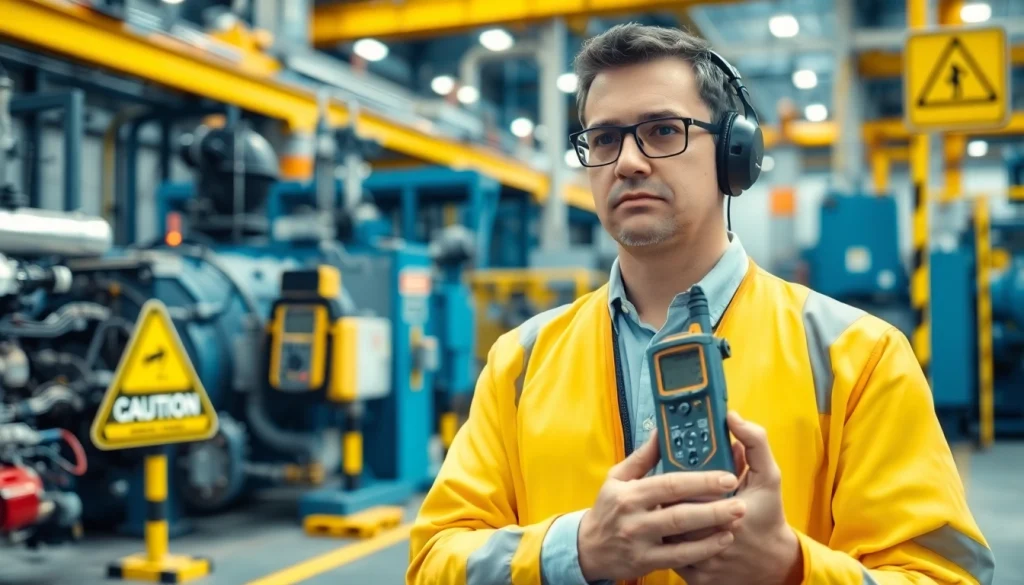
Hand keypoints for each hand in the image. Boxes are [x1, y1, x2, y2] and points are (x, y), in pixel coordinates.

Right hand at [577, 434, 746, 582]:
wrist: (589, 548)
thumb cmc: (608, 508)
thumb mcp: (618, 478)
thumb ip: (643, 456)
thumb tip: (661, 431)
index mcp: (630, 493)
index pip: (670, 484)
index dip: (700, 480)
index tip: (726, 476)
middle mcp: (635, 518)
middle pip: (680, 512)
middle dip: (713, 506)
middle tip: (740, 501)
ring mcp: (641, 542)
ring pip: (682, 536)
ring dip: (712, 528)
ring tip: (737, 519)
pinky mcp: (646, 562)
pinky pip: (679, 557)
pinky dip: (703, 549)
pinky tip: (722, 540)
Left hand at [674, 411, 803, 584]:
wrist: (774, 564)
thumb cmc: (769, 516)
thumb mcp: (769, 476)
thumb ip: (755, 442)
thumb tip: (732, 417)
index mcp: (729, 512)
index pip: (684, 492)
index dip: (673, 480)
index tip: (669, 468)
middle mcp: (713, 541)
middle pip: (670, 514)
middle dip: (663, 500)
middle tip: (662, 490)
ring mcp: (702, 564)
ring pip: (665, 537)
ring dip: (660, 521)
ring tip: (662, 509)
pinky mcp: (695, 579)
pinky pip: (669, 556)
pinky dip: (665, 542)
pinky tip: (669, 530)